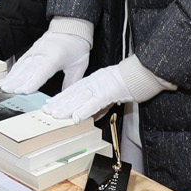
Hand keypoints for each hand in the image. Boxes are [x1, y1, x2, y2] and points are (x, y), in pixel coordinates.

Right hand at [1, 20, 92, 94]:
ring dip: (10, 77)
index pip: (42, 71)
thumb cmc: (76, 46)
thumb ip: (72, 82)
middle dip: (16, 81)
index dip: (32, 82)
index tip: (23, 91)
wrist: (70, 26)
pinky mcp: (30, 52)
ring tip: (1, 87)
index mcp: (54, 57)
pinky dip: (11, 71)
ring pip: (20, 66)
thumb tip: (66, 98)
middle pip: (27, 70)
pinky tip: (6, 79)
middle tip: (6, 92)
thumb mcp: (79, 65)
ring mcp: (34, 52)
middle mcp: (41, 54)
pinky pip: (19, 63)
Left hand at [41, 57, 168, 123]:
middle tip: (45, 111)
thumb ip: (101, 104)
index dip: (61, 98)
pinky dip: (85, 110)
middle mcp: (94, 82)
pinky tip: (75, 117)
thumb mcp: (112, 93)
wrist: (144, 73)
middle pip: (73, 94)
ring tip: (55, 114)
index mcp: (94, 81)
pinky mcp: (109, 91)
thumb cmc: (131, 82)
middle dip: (59, 103)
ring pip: (80, 98)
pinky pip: (95, 102)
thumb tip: (93, 116)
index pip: (74, 90)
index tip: (49, 104)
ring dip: (67, 107)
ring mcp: (101, 86)